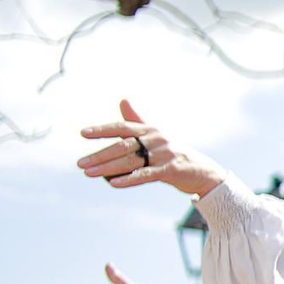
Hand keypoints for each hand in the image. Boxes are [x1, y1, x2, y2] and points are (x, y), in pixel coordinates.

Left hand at [77, 99, 225, 195]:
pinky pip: (147, 175)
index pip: (122, 127)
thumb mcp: (156, 136)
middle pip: (123, 146)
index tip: (83, 134)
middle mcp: (157, 139)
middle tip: (80, 163)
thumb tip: (123, 100)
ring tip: (89, 174)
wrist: (203, 171)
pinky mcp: (172, 170)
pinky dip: (130, 179)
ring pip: (131, 161)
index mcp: (151, 130)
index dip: (102, 130)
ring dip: (108, 168)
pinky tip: (114, 183)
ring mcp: (165, 154)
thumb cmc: (174, 153)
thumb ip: (137, 120)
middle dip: (100, 155)